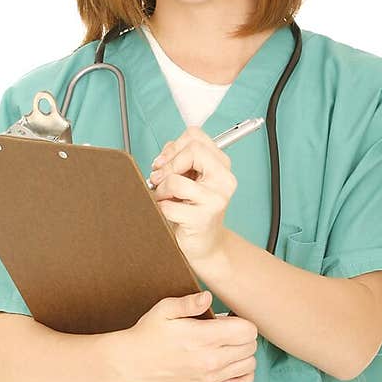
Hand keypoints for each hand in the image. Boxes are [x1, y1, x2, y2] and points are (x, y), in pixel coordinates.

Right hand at [116, 289, 257, 381]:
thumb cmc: (146, 335)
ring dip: (244, 353)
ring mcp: (209, 378)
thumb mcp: (164, 310)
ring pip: (249, 365)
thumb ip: (189, 302)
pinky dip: (243, 374)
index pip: (247, 330)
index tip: (229, 319)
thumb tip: (208, 296)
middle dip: (243, 335)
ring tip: (228, 346)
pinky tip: (231, 364)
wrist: (129, 365)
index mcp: (203, 338)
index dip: (242, 321)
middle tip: (227, 331)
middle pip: (251, 347)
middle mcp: (210, 360)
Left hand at [149, 126, 236, 268]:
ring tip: (163, 198)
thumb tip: (163, 156)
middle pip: (192, 150)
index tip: (163, 162)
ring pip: (176, 180)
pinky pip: (168, 206)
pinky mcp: (202, 219)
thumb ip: (180, 160)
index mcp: (222, 166)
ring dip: (161, 190)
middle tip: (158, 178)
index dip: (173, 146)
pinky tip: (166, 212)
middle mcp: (224, 180)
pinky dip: (160, 208)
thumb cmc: (193, 210)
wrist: (205, 245)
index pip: (196, 137)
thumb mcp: (190, 179)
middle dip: (167, 164)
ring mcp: (215, 199)